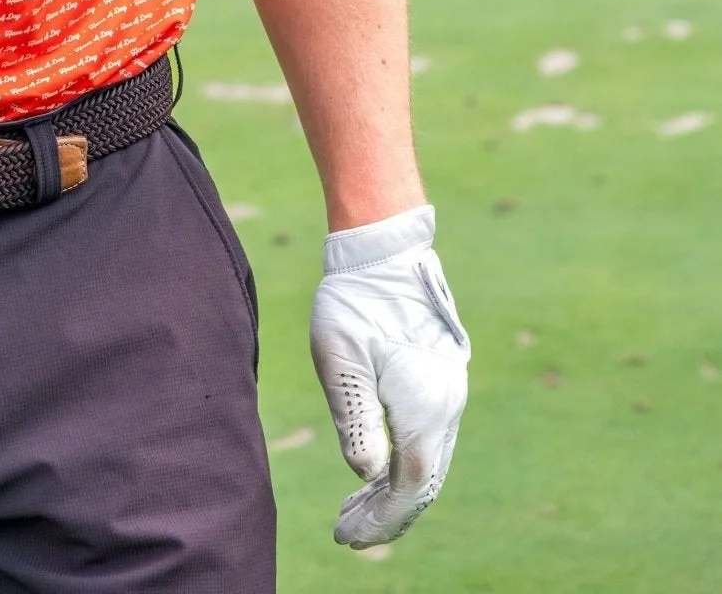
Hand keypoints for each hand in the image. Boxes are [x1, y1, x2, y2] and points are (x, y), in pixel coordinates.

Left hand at [310, 204, 468, 548]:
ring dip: (394, 490)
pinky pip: (428, 438)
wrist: (384, 251)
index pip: (408, 485)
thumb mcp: (341, 360)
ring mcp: (447, 392)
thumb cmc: (354, 301)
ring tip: (353, 511)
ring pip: (427, 461)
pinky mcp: (439, 379)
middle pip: (422, 481)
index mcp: (423, 406)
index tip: (347, 537)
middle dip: (387, 514)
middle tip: (347, 534)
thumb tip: (369, 475)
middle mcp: (445, 406)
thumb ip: (355, 419)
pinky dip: (403, 464)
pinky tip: (375, 469)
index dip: (381, 518)